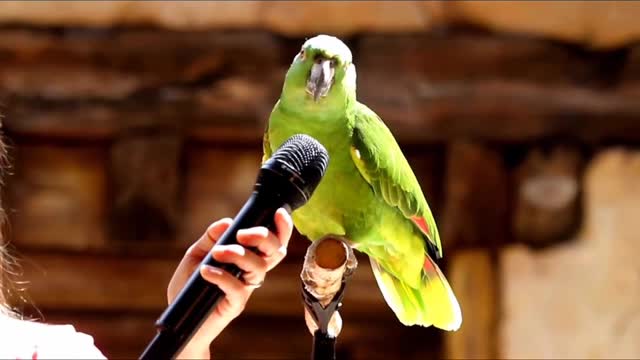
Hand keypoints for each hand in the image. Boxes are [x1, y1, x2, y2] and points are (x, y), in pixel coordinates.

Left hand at [167, 208, 293, 358]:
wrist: (178, 317)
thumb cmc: (189, 285)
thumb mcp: (196, 254)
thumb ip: (211, 238)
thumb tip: (227, 222)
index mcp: (247, 258)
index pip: (272, 242)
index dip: (282, 228)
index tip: (278, 213)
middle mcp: (250, 272)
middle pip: (275, 253)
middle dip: (264, 237)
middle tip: (242, 234)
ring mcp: (245, 289)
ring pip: (259, 269)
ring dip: (239, 255)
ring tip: (217, 253)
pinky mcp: (235, 305)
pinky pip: (238, 288)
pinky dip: (222, 276)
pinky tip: (205, 272)